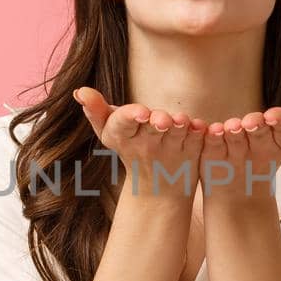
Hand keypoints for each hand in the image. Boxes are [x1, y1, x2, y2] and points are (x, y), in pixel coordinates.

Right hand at [72, 87, 205, 199]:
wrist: (157, 188)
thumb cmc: (130, 146)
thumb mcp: (110, 132)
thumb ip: (95, 110)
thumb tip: (79, 91)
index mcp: (123, 136)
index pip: (122, 124)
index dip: (130, 117)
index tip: (139, 112)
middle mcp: (146, 145)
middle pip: (151, 128)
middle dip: (157, 121)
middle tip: (162, 120)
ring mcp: (170, 151)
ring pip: (176, 135)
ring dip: (180, 127)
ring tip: (182, 121)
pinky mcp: (192, 154)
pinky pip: (198, 141)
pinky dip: (200, 134)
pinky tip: (202, 127)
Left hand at [199, 85, 280, 203]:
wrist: (241, 187)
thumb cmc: (273, 147)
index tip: (272, 115)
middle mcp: (260, 153)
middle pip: (260, 137)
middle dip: (257, 128)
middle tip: (251, 121)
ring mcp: (235, 158)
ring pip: (234, 142)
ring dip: (231, 133)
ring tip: (228, 127)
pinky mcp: (212, 160)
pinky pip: (210, 148)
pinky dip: (209, 138)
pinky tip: (207, 128)